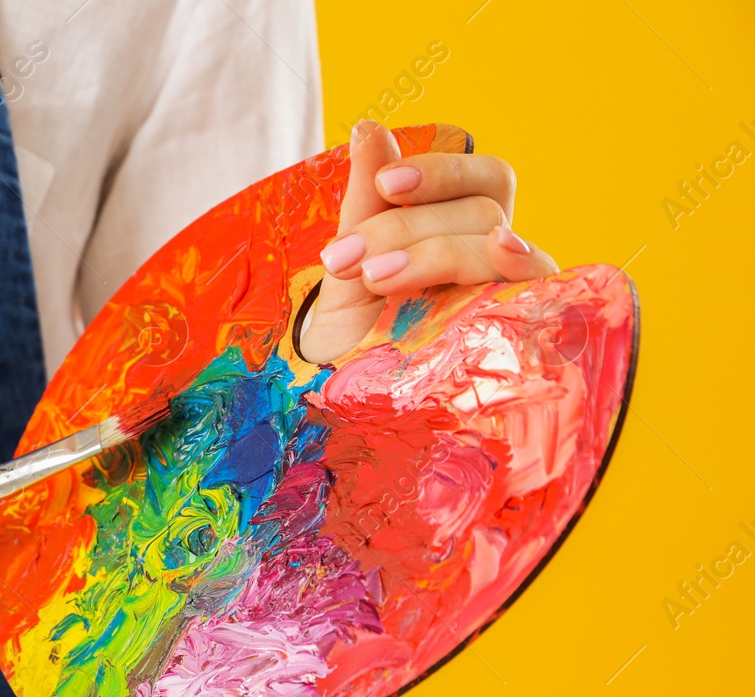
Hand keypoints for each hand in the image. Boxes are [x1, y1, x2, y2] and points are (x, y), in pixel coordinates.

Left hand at [299, 119, 559, 362]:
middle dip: (409, 227)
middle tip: (346, 257)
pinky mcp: (515, 331)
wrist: (342, 384)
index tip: (386, 182)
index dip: (442, 172)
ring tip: (373, 277)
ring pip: (497, 246)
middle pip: (481, 213)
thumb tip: (369, 126)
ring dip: (434, 253)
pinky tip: (501, 250)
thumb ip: (365, 196)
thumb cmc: (355, 317)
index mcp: (467, 227)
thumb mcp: (352, 255)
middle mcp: (497, 257)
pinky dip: (524, 264)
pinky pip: (540, 290)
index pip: (485, 179)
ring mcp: (508, 294)